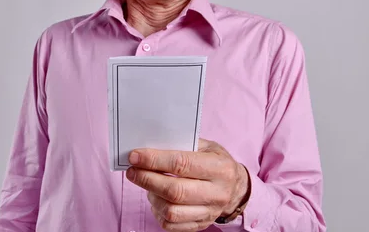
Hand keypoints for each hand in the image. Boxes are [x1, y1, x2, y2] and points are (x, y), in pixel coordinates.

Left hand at [126, 138, 250, 231]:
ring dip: (151, 196)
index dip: (154, 160)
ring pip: (171, 210)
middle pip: (174, 190)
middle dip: (147, 179)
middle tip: (132, 171)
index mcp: (220, 168)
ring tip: (146, 183)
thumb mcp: (207, 147)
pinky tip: (155, 198)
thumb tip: (150, 145)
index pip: (181, 164)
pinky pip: (171, 224)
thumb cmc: (217, 162)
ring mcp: (209, 212)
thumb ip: (182, 144)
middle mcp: (217, 193)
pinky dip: (157, 212)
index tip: (135, 156)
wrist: (237, 187)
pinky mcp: (200, 224)